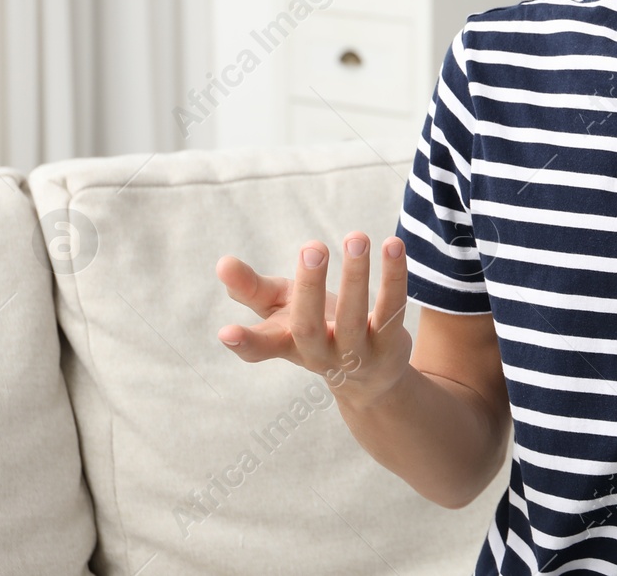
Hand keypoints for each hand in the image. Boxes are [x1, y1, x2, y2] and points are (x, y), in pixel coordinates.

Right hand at [216, 232, 413, 408]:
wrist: (368, 378)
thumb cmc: (316, 332)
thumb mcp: (281, 312)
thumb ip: (252, 289)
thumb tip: (222, 265)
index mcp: (286, 343)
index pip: (261, 348)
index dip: (244, 343)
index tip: (226, 333)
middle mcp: (319, 353)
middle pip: (309, 326)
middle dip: (310, 287)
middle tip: (312, 247)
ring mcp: (355, 353)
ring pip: (354, 317)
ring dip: (355, 275)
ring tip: (356, 237)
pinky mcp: (389, 343)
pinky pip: (392, 308)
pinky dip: (394, 275)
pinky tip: (392, 245)